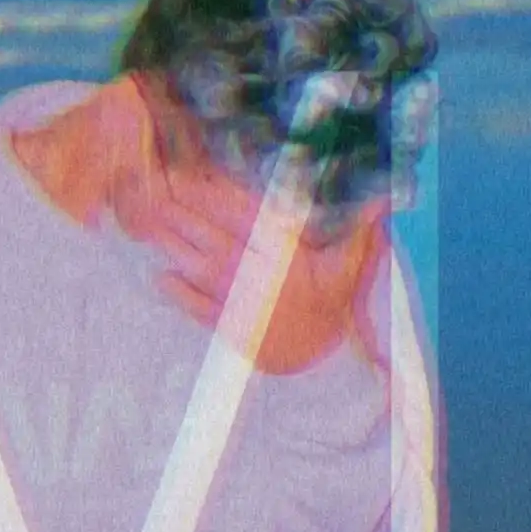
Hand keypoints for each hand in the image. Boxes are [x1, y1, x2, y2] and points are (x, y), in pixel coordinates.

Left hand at [102, 73, 389, 375]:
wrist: (322, 364)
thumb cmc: (332, 307)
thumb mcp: (350, 267)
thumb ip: (361, 230)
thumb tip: (385, 195)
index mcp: (283, 252)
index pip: (243, 212)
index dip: (215, 189)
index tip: (191, 167)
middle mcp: (257, 272)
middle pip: (210, 232)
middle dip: (179, 206)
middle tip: (151, 183)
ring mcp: (240, 301)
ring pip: (198, 264)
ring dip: (170, 242)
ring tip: (145, 220)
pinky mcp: (229, 327)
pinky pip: (198, 308)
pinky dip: (178, 295)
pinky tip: (158, 277)